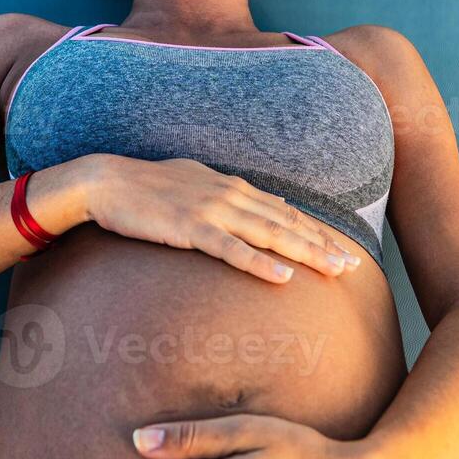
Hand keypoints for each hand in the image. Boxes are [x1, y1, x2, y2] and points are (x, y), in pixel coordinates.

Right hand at [80, 155, 362, 282]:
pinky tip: (282, 276)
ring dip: (305, 252)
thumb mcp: (195, 184)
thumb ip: (230, 196)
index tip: (342, 248)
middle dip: (323, 244)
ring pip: (270, 234)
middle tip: (352, 266)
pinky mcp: (190, 228)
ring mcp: (212, 211)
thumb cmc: (146, 187)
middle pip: (287, 223)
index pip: (285, 211)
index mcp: (233, 186)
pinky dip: (260, 262)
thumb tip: (264, 204)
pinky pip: (232, 249)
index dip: (316, 230)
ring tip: (334, 270)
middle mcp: (230, 195)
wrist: (106, 182)